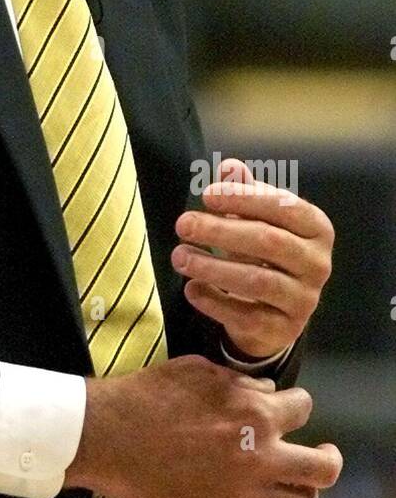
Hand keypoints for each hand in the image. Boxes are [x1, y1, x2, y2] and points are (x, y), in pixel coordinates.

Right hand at [64, 356, 342, 497]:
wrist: (109, 433)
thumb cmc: (147, 395)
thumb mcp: (196, 369)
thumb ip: (236, 382)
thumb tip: (260, 391)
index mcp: (255, 412)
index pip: (303, 408)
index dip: (295, 406)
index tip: (284, 410)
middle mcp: (259, 454)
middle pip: (322, 467)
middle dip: (326, 458)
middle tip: (320, 455)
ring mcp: (243, 491)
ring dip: (300, 493)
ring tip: (291, 487)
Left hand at [172, 157, 333, 359]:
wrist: (273, 311)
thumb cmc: (263, 252)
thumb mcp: (256, 219)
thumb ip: (243, 192)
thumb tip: (230, 167)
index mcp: (316, 228)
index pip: (284, 207)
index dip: (244, 198)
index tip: (206, 194)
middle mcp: (318, 264)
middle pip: (268, 241)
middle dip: (221, 231)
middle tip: (183, 224)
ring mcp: (304, 300)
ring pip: (257, 280)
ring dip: (213, 267)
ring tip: (179, 256)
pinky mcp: (284, 330)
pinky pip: (245, 315)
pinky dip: (214, 301)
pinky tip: (190, 288)